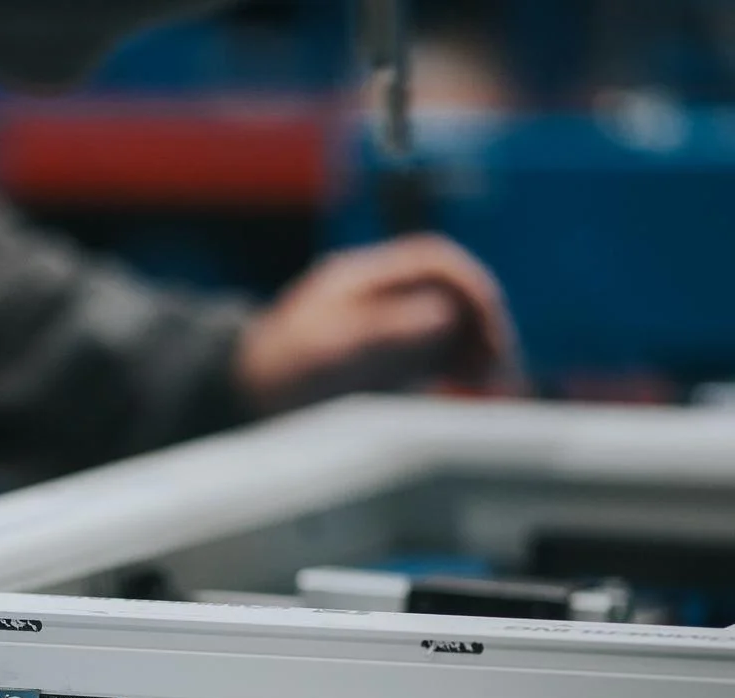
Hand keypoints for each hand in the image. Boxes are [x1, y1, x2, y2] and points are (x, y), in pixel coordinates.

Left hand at [234, 234, 520, 414]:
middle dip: (479, 318)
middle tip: (498, 360)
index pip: (433, 261)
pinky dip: (456, 361)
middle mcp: (375, 295)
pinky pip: (430, 349)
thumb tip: (444, 313)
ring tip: (490, 378)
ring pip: (444, 320)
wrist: (236, 399)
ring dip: (473, 342)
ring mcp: (379, 324)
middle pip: (445, 290)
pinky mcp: (378, 357)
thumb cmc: (275, 371)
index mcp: (360, 278)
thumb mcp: (329, 349)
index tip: (489, 324)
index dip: (469, 285)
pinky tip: (470, 382)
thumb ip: (387, 329)